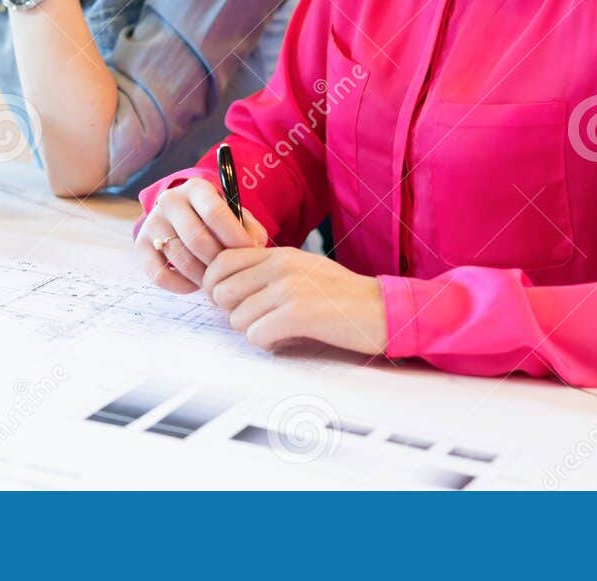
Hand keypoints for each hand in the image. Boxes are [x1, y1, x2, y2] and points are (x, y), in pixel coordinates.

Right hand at [135, 178, 267, 293]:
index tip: (248, 255)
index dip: (234, 238)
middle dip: (218, 262)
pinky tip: (194, 285)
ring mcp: (152, 222)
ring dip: (202, 277)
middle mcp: (170, 201)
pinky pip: (159, 274)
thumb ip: (249, 228)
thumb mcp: (234, 214)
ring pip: (180, 258)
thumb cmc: (214, 217)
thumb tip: (254, 248)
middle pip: (197, 238)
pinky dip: (180, 286)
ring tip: (216, 281)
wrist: (180, 214)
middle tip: (231, 274)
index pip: (215, 212)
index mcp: (196, 188)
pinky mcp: (140, 245)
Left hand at [202, 247, 388, 355]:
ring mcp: (289, 288)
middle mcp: (280, 266)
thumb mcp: (303, 270)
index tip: (229, 301)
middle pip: (222, 292)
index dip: (215, 285)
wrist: (381, 310)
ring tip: (278, 329)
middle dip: (233, 312)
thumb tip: (227, 289)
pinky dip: (267, 342)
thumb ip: (268, 272)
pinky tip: (286, 338)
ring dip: (253, 330)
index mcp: (279, 254)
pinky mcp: (298, 313)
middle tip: (257, 320)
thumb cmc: (342, 296)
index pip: (222, 261)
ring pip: (237, 317)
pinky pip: (256, 334)